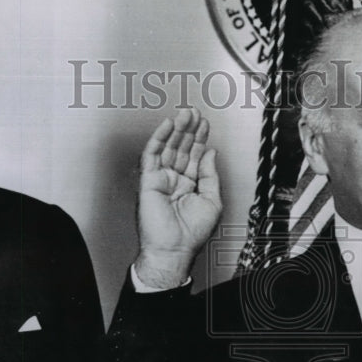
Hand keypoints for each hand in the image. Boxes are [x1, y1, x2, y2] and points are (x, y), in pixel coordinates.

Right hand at [134, 107, 221, 288]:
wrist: (174, 249)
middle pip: (182, 148)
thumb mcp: (212, 201)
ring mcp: (161, 179)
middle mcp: (174, 180)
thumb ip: (210, 175)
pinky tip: (167, 126)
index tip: (205, 124)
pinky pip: (152, 155)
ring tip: (186, 114)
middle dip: (189, 130)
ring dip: (177, 130)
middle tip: (195, 113)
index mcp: (189, 186)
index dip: (200, 139)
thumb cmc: (190, 234)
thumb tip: (211, 154)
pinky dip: (159, 138)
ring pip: (168, 148)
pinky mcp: (148, 180)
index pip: (195, 156)